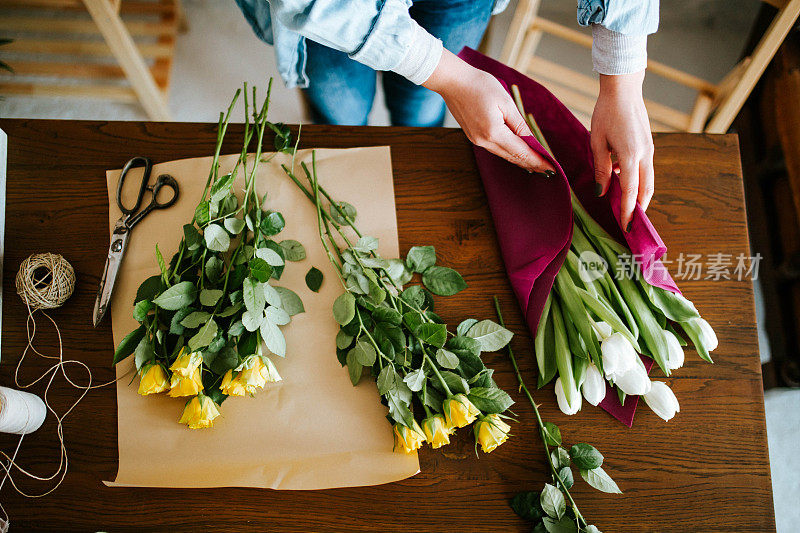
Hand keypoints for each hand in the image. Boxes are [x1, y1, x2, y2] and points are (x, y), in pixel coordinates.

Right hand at [423, 50, 553, 173]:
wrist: (453, 81)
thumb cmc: (479, 85)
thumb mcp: (505, 102)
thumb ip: (518, 124)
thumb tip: (530, 140)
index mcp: (494, 132)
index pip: (521, 151)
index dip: (537, 161)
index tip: (551, 169)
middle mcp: (484, 141)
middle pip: (512, 157)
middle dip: (531, 164)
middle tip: (547, 171)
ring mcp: (476, 141)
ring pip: (503, 154)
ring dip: (519, 160)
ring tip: (535, 165)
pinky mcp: (473, 137)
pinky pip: (494, 149)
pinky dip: (508, 152)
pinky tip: (516, 153)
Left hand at [591, 71, 653, 230]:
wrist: (623, 90)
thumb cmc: (606, 113)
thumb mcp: (597, 142)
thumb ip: (601, 169)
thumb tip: (602, 192)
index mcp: (630, 155)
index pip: (631, 191)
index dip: (629, 211)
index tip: (627, 227)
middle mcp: (645, 154)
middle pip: (646, 190)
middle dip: (640, 209)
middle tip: (631, 224)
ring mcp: (649, 149)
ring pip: (648, 181)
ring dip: (639, 196)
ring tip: (625, 207)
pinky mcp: (649, 145)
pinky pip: (645, 169)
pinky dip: (636, 180)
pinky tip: (620, 181)